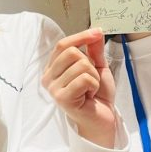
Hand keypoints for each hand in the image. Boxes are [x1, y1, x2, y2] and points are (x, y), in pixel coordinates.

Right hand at [42, 29, 115, 147]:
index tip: (97, 32)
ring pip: (81, 65)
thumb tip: (95, 31)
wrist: (102, 119)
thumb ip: (94, 50)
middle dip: (89, 63)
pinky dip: (94, 85)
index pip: (63, 44)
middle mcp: (48, 77)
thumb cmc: (97, 95)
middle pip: (72, 52)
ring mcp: (53, 88)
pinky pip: (84, 79)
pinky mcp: (61, 97)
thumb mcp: (97, 67)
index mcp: (53, 68)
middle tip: (90, 79)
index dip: (81, 36)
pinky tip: (89, 95)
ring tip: (90, 89)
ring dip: (93, 77)